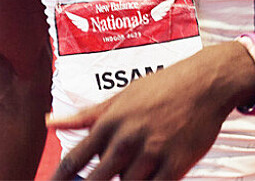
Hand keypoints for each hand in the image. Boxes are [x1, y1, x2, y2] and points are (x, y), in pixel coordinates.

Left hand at [48, 43, 254, 179]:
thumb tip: (50, 122)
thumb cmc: (161, 86)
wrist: (205, 83)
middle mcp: (127, 138)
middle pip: (97, 180)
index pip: (76, 158)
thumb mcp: (120, 96)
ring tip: (128, 172)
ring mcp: (152, 153)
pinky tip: (147, 179)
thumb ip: (85, 115)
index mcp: (110, 121)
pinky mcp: (176, 165)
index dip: (59, 178)